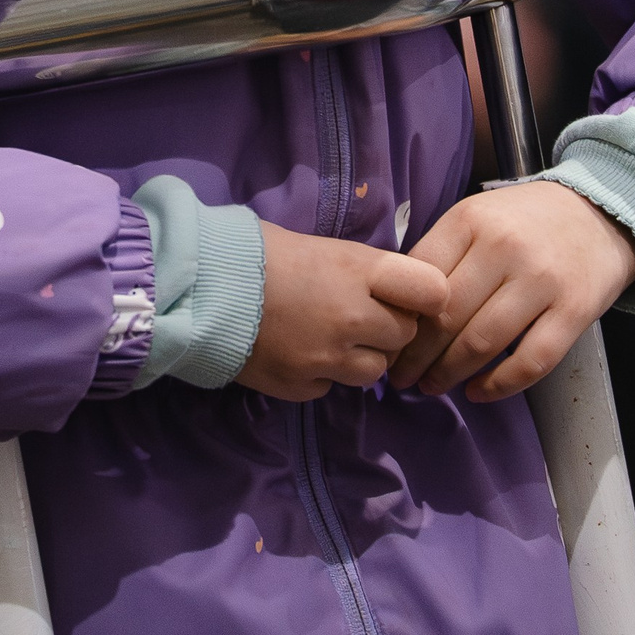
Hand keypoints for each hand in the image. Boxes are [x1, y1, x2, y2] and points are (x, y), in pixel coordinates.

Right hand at [236, 223, 449, 401]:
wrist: (200, 284)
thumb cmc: (261, 252)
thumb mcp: (325, 248)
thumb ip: (366, 271)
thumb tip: (394, 290)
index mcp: (361, 271)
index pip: (433, 292)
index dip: (426, 296)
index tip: (411, 297)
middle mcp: (353, 317)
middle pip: (404, 336)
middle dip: (388, 328)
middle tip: (360, 314)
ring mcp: (328, 358)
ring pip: (375, 371)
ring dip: (361, 357)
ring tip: (330, 337)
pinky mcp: (301, 386)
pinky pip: (332, 386)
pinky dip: (323, 374)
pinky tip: (300, 351)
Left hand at [387, 181, 634, 402]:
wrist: (603, 211)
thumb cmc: (528, 220)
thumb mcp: (479, 216)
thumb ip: (443, 253)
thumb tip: (397, 308)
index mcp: (471, 220)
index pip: (420, 283)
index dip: (398, 321)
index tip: (387, 343)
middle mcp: (504, 248)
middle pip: (446, 318)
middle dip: (416, 357)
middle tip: (401, 375)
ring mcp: (542, 281)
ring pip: (481, 343)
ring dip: (448, 374)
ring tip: (431, 386)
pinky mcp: (574, 311)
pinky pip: (530, 362)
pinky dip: (499, 385)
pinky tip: (478, 392)